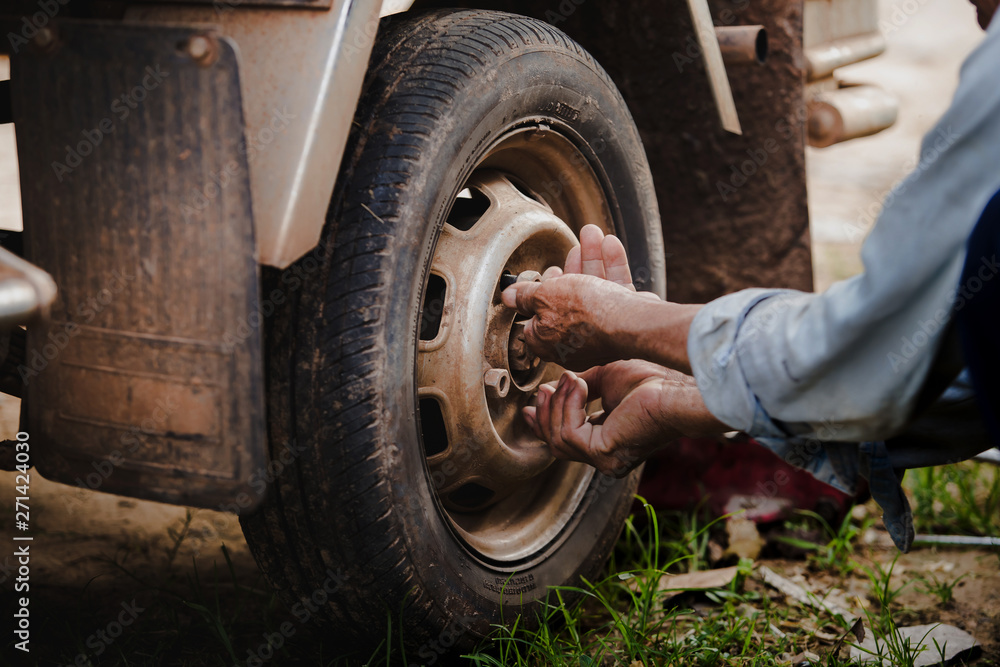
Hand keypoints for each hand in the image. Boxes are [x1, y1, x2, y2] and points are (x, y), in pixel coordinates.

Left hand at [502, 225, 658, 370]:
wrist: (631, 324)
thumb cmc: (586, 315)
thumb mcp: (545, 296)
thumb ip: (526, 294)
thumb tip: (509, 296)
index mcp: (547, 342)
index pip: (535, 318)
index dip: (537, 296)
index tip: (542, 278)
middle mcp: (573, 341)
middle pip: (567, 300)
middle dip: (569, 270)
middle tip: (570, 253)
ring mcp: (600, 331)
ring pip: (593, 290)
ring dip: (591, 259)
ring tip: (590, 234)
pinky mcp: (622, 321)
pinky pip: (614, 291)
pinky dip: (611, 266)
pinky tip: (609, 245)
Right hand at [523, 362, 727, 476]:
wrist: (674, 387)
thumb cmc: (651, 381)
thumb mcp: (606, 380)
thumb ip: (581, 388)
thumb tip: (558, 386)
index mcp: (608, 441)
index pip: (566, 440)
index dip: (544, 422)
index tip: (530, 404)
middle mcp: (606, 457)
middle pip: (556, 445)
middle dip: (544, 417)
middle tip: (541, 392)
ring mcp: (605, 459)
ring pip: (558, 440)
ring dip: (558, 406)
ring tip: (570, 379)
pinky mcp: (604, 453)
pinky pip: (569, 433)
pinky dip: (569, 405)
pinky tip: (579, 385)